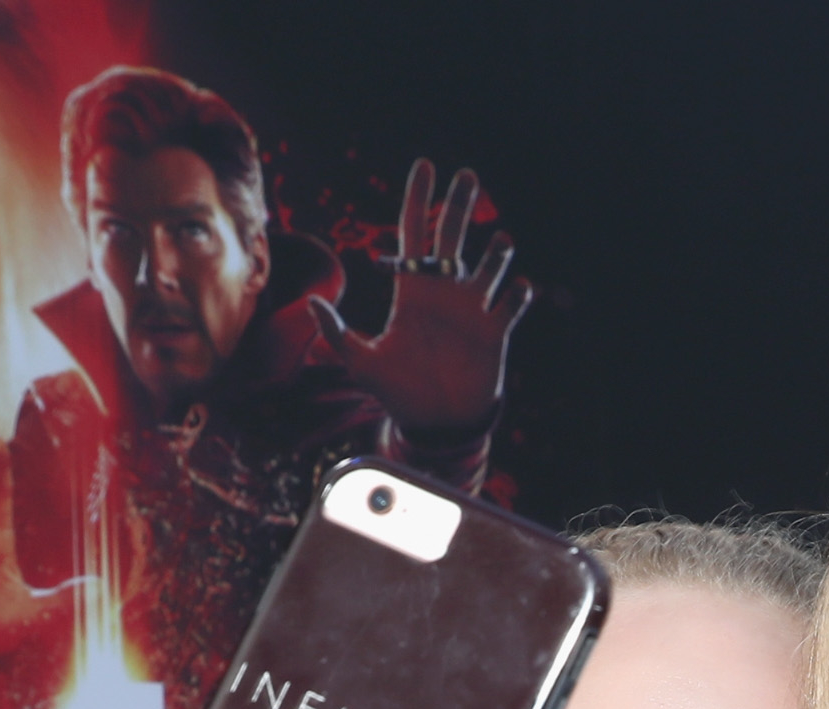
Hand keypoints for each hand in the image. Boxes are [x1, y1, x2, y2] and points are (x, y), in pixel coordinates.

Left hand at [303, 162, 528, 440]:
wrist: (435, 423)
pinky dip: (516, 292)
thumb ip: (337, 333)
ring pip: (489, 263)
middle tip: (467, 175)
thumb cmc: (398, 392)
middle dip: (459, 203)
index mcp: (412, 291)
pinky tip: (514, 289)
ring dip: (496, 251)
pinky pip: (512, 302)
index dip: (418, 199)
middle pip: (452, 236)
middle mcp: (443, 292)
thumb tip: (311, 301)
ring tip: (498, 245)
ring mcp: (472, 309)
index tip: (424, 166)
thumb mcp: (362, 363)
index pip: (415, 234)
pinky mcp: (495, 331)